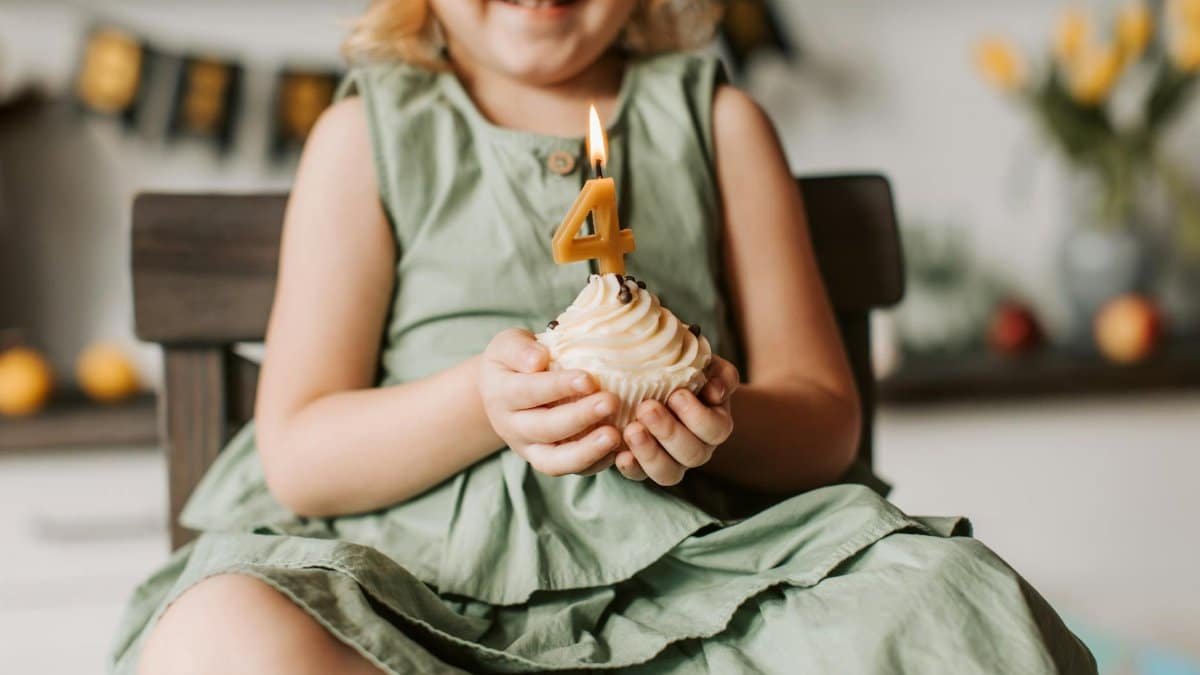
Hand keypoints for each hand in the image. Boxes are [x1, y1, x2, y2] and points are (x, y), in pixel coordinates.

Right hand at [480, 329, 621, 476]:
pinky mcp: (548, 461)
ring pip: (554, 461)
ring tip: (614, 436)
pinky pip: (571, 470)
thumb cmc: (515, 359)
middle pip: (544, 428)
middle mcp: (511, 426)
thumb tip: (537, 361)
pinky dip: (594, 463)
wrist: (504, 389)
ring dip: (586, 451)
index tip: (588, 379)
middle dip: (579, 417)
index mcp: (501, 394)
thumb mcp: (508, 344)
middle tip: (611, 402)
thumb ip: (518, 349)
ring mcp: (529, 448)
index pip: (528, 392)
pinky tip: (618, 449)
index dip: (557, 387)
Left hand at [614, 356, 738, 485]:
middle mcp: (698, 449)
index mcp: (715, 425)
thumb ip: (720, 374)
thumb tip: (716, 392)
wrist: (659, 382)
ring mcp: (672, 462)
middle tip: (646, 408)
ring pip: (668, 473)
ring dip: (649, 453)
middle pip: (692, 453)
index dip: (697, 416)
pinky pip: (640, 476)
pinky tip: (621, 454)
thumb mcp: (707, 366)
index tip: (676, 394)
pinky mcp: (644, 467)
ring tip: (632, 430)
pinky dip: (632, 467)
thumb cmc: (687, 372)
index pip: (715, 429)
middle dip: (669, 431)